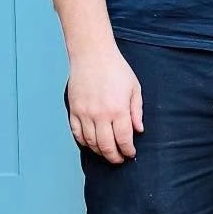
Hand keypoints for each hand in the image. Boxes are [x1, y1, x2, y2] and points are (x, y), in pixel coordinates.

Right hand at [65, 42, 143, 163]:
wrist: (92, 54)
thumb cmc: (116, 68)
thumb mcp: (134, 88)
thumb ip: (137, 111)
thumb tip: (139, 130)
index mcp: (118, 109)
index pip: (124, 140)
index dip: (128, 151)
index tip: (130, 153)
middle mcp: (100, 114)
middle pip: (106, 146)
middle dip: (114, 157)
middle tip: (119, 159)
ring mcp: (84, 113)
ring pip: (91, 143)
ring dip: (100, 151)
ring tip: (107, 152)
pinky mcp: (73, 110)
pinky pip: (77, 133)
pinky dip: (84, 142)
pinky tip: (91, 143)